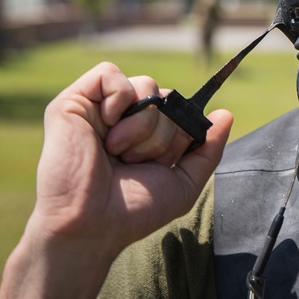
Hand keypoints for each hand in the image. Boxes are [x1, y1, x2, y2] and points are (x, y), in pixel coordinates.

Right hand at [0, 62, 232, 298]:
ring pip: (145, 85)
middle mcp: (122, 119)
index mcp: (144, 135)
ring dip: (142, 125)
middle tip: (135, 162)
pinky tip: (106, 128)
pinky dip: (117, 99)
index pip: (179, 110)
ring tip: (118, 152)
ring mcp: (98, 109)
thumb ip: (207, 150)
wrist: (91, 224)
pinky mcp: (73, 102)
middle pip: (166, 97)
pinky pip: (110, 73)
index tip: (163, 163)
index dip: (179, 134)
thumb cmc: (133, 211)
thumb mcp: (183, 183)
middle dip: (162, 133)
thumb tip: (226, 114)